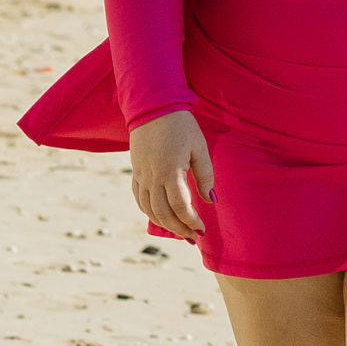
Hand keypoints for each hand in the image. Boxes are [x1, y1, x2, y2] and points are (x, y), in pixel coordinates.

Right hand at [129, 110, 213, 240]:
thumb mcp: (200, 148)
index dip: (191, 221)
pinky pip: (139, 197)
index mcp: (170, 172)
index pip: (180, 206)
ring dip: (163, 223)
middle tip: (192, 237)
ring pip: (148, 208)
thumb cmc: (182, 126)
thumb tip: (211, 201)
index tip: (202, 230)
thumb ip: (205, 175)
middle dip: (178, 228)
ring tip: (178, 231)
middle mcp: (152, 177)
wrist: (153, 107)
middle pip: (163, 213)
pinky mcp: (135, 171)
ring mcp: (141, 175)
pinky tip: (159, 216)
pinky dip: (148, 211)